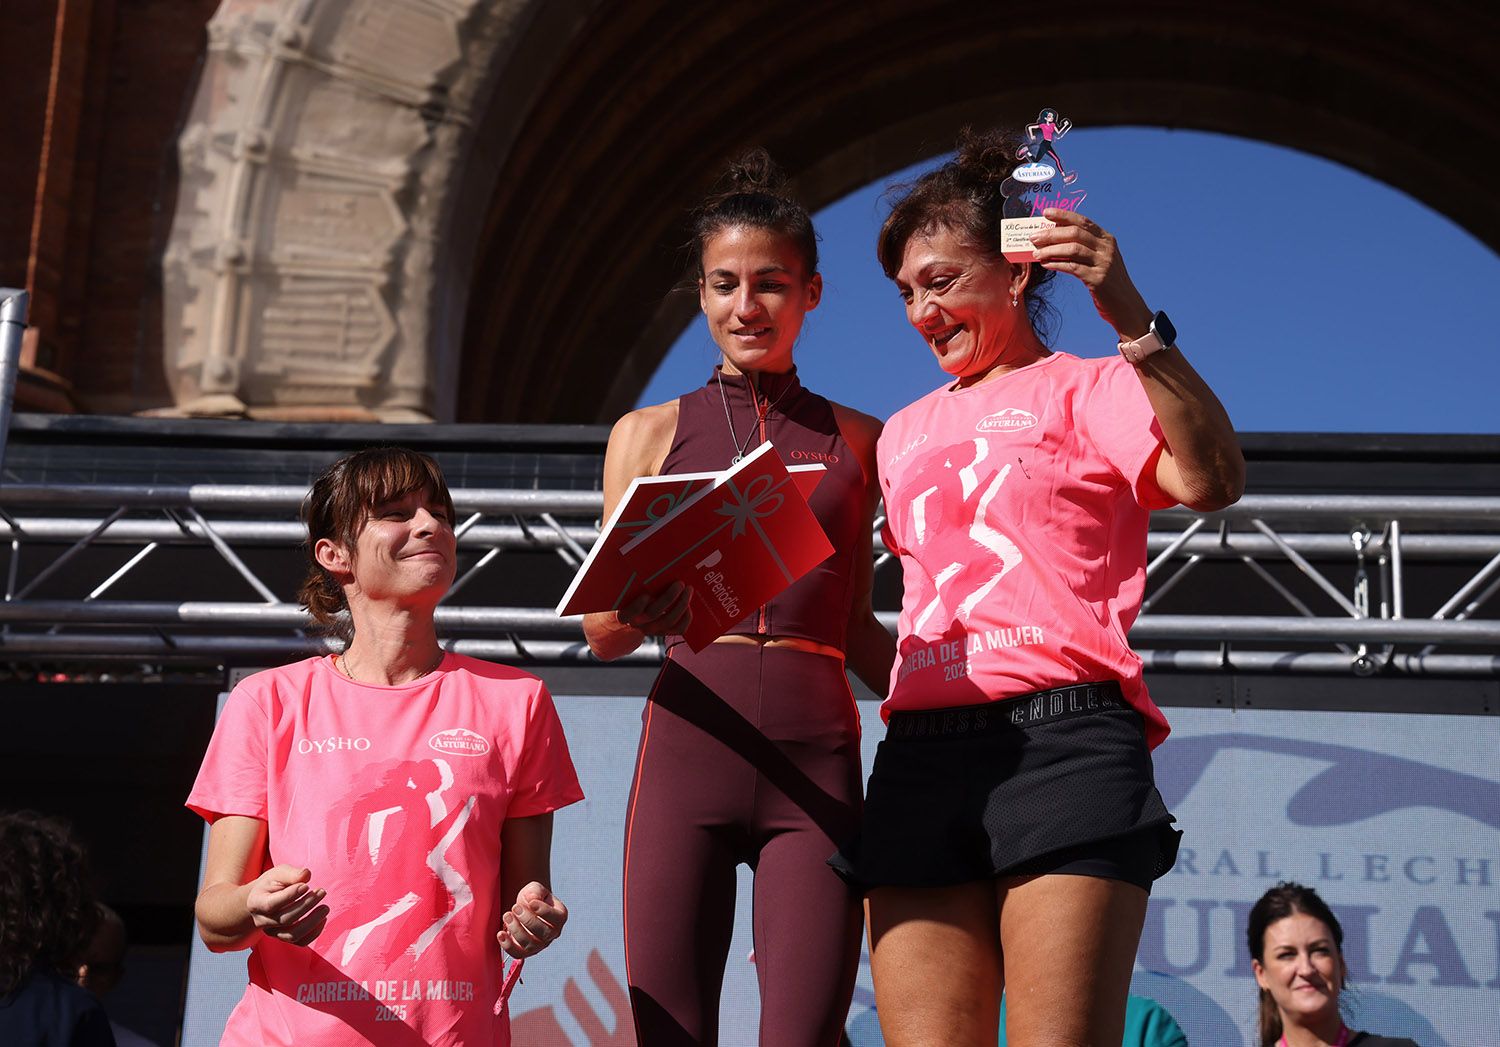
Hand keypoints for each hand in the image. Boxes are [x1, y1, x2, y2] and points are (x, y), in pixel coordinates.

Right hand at [246, 865, 327, 946]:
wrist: (265, 898)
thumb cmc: (273, 883)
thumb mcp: (279, 873)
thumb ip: (292, 874)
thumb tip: (306, 875)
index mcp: (256, 903)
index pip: (271, 905)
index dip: (290, 896)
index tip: (306, 885)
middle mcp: (262, 921)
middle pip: (285, 919)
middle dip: (306, 906)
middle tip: (321, 892)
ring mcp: (273, 932)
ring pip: (292, 935)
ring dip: (312, 921)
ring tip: (325, 907)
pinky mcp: (284, 937)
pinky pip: (300, 942)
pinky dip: (314, 933)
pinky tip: (323, 918)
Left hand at [497, 882, 567, 958]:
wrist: (523, 909)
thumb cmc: (532, 899)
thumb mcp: (535, 889)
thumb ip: (535, 891)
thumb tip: (532, 900)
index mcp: (559, 916)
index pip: (557, 918)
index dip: (544, 911)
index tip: (531, 903)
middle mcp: (553, 933)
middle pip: (544, 933)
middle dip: (528, 920)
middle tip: (515, 907)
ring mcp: (539, 945)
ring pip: (530, 944)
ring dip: (516, 930)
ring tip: (507, 916)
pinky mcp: (525, 952)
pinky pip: (517, 953)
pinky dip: (508, 945)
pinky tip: (500, 933)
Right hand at [615, 580, 692, 636]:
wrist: (633, 613)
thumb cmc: (631, 595)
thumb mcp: (627, 590)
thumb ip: (633, 581)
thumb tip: (642, 560)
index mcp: (625, 613)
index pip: (628, 613)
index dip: (637, 606)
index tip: (646, 595)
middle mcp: (638, 623)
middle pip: (653, 614)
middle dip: (669, 598)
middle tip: (679, 583)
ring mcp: (652, 629)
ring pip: (668, 621)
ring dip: (681, 604)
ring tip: (688, 590)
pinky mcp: (665, 631)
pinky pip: (679, 629)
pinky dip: (686, 617)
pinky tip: (689, 605)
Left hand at [1030, 209, 1152, 337]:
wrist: (1126, 306)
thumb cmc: (1107, 283)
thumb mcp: (1099, 261)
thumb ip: (1083, 249)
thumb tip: (1053, 240)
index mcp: (1106, 239)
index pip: (1083, 221)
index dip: (1064, 215)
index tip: (1046, 212)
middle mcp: (1107, 248)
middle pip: (1075, 233)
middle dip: (1052, 234)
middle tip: (1034, 238)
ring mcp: (1104, 263)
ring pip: (1073, 249)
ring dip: (1051, 250)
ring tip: (1036, 254)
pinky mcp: (1098, 279)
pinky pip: (1073, 268)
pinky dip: (1057, 264)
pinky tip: (1046, 265)